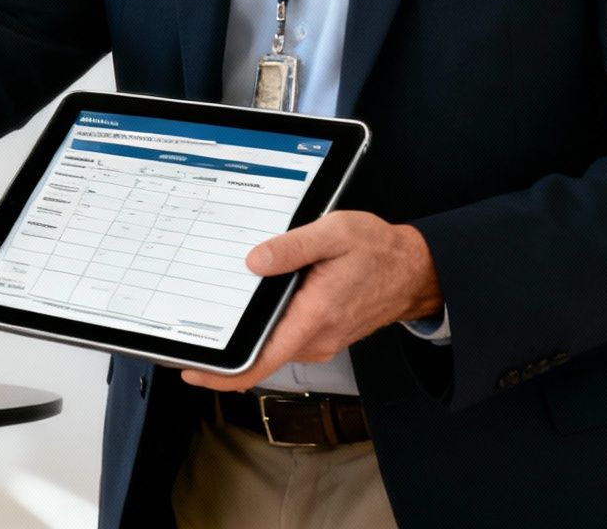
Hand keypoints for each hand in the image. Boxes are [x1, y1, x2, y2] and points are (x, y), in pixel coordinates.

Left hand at [178, 211, 442, 392]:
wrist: (414, 270)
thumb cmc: (378, 252)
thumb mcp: (334, 233)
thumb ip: (293, 247)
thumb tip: (254, 261)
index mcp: (313, 318)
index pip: (260, 363)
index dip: (223, 374)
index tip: (192, 371)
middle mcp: (314, 339)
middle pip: (259, 356)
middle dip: (226, 347)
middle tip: (192, 324)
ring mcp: (318, 340)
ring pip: (271, 346)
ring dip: (247, 334)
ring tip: (218, 308)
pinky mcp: (321, 334)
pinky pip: (284, 338)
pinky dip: (265, 327)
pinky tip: (254, 304)